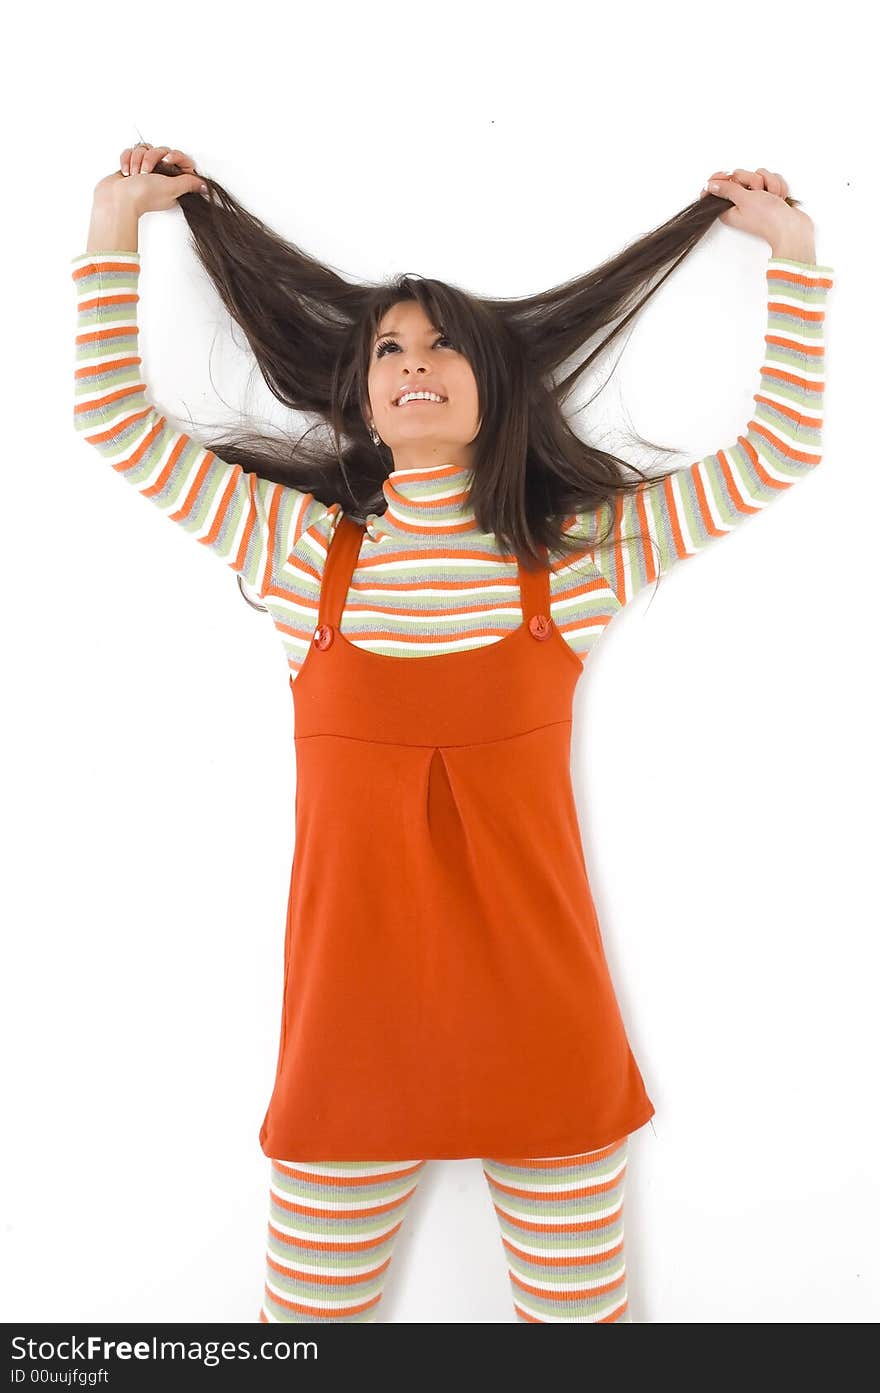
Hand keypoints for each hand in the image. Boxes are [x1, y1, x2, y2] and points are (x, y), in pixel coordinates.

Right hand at [92, 141, 208, 216]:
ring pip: (144, 149)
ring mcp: (143, 170)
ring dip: (137, 160)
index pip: (179, 158)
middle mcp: (159, 175)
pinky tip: (126, 172)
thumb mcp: (172, 188)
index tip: (167, 160)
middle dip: (150, 158)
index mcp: (172, 181)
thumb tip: (204, 186)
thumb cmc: (142, 195)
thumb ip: (189, 184)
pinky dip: (127, 160)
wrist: (116, 199)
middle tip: (146, 172)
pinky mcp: (130, 166)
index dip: (174, 155)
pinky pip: (130, 151)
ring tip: (134, 175)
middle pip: (160, 150)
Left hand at [699, 166, 814, 258]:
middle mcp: (740, 203)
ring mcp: (756, 199)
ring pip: (758, 175)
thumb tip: (710, 185)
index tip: (727, 176)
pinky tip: (779, 197)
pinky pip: (771, 180)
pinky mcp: (770, 196)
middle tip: (758, 192)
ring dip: (768, 183)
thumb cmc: (768, 217)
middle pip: (739, 176)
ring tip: (772, 197)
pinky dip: (777, 186)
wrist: (792, 227)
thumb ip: (726, 189)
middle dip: (752, 180)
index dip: (720, 178)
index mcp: (728, 208)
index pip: (716, 187)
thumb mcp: (743, 199)